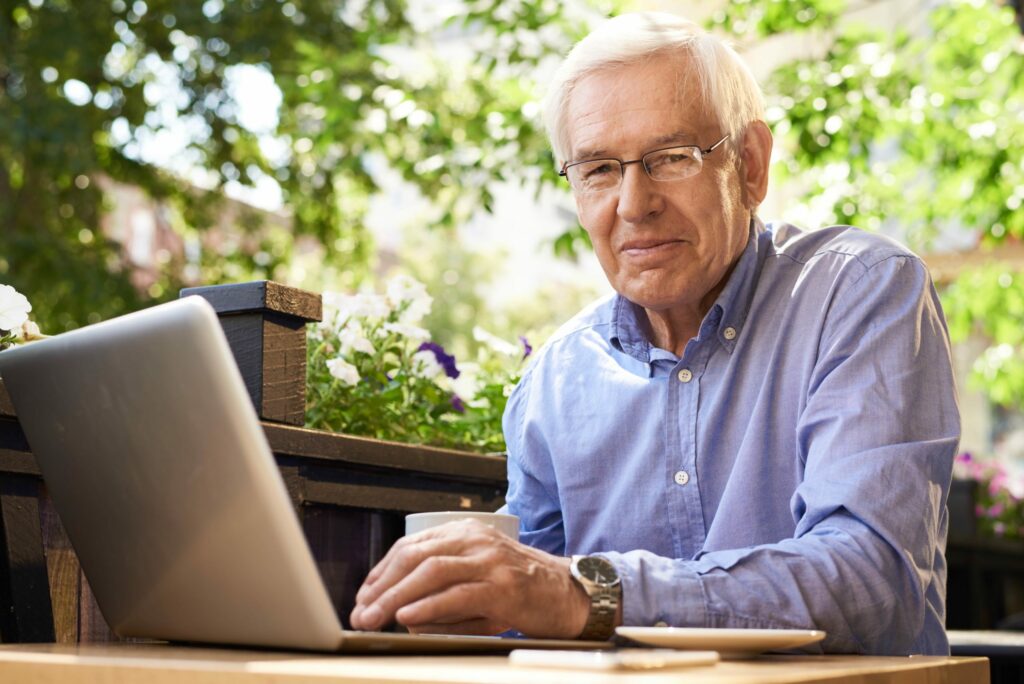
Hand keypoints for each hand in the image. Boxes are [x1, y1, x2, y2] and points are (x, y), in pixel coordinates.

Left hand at [349, 519, 589, 637]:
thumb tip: (401, 614)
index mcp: (465, 533)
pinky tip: (407, 616)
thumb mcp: (476, 582)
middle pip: (414, 556)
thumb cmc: (520, 590)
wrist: (571, 594)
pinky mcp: (503, 587)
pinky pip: (457, 594)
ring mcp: (490, 561)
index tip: (363, 596)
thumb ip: (441, 593)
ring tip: (374, 617)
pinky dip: (427, 606)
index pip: (410, 546)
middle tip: (361, 612)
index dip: (381, 572)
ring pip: (431, 571)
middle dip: (381, 586)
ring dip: (395, 596)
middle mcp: (475, 540)